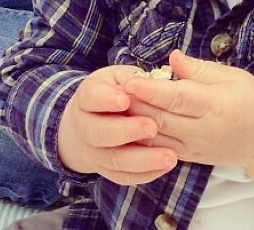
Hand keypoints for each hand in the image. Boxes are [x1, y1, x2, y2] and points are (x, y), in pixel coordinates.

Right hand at [58, 65, 177, 184]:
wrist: (90, 119)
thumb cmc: (114, 91)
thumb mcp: (119, 77)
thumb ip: (134, 79)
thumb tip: (152, 83)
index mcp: (87, 96)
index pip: (92, 97)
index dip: (107, 100)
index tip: (125, 101)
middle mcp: (84, 125)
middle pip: (98, 132)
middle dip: (126, 131)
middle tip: (152, 127)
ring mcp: (93, 151)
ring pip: (113, 160)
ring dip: (142, 160)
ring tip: (169, 156)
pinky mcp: (105, 170)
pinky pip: (123, 176)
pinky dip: (144, 174)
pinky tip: (165, 166)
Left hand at [124, 50, 253, 167]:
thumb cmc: (251, 99)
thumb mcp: (232, 75)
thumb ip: (199, 69)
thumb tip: (172, 58)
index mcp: (214, 104)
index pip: (176, 97)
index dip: (150, 90)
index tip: (129, 80)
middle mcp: (202, 129)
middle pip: (161, 119)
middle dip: (134, 106)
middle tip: (113, 91)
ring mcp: (195, 147)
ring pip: (157, 137)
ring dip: (134, 124)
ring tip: (115, 108)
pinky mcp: (190, 158)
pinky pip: (161, 149)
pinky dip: (143, 139)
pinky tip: (128, 126)